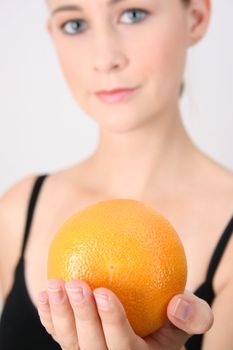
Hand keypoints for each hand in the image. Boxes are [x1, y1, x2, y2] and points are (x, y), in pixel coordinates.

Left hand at [37, 279, 212, 349]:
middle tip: (76, 283)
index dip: (112, 322)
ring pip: (71, 344)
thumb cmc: (168, 319)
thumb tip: (177, 304)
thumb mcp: (191, 318)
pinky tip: (43, 295)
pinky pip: (59, 335)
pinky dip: (49, 317)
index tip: (103, 291)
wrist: (149, 326)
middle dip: (82, 316)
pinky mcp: (77, 344)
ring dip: (60, 314)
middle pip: (92, 347)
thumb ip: (194, 314)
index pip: (124, 346)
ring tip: (54, 284)